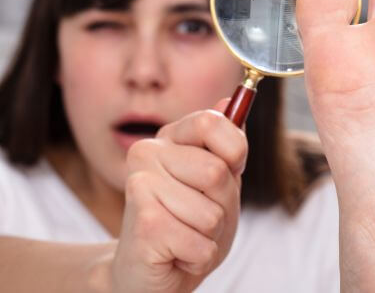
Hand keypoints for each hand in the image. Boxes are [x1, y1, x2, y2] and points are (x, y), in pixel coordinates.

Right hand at [110, 100, 245, 292]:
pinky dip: (199, 257)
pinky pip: (201, 244)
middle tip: (199, 217)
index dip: (234, 152)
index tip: (230, 171)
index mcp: (169, 138)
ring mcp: (140, 186)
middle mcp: (146, 153)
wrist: (149, 274)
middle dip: (222, 205)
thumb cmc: (187, 226)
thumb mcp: (219, 183)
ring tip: (186, 236)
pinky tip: (177, 254)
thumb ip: (226, 145)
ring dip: (210, 236)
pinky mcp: (144, 223)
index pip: (212, 122)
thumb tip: (230, 100)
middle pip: (216, 172)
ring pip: (212, 213)